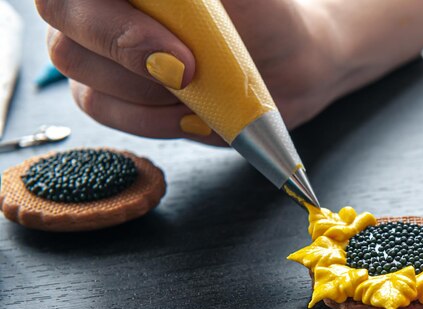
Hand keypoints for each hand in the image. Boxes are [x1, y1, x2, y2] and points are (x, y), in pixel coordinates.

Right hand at [35, 0, 336, 142]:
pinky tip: (190, 112)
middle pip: (64, 27)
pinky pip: (103, 109)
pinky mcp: (115, 94)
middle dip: (128, 54)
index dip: (108, 20)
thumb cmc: (266, 17)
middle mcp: (101, 6)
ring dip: (146, 90)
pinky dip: (150, 117)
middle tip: (187, 71)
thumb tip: (156, 0)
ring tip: (200, 87)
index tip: (170, 50)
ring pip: (80, 73)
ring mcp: (102, 49)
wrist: (291, 64)